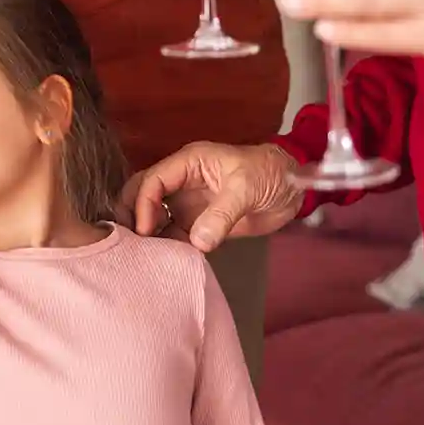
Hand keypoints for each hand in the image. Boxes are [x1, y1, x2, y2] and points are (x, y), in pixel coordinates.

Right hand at [119, 142, 304, 251]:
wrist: (295, 189)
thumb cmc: (270, 174)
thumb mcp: (246, 188)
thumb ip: (222, 214)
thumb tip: (198, 242)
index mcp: (188, 163)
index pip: (153, 180)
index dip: (143, 203)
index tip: (143, 229)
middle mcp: (182, 183)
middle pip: (144, 194)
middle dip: (132, 214)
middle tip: (128, 241)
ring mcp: (190, 204)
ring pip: (156, 217)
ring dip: (148, 233)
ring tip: (141, 255)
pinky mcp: (200, 224)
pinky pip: (175, 235)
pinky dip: (167, 246)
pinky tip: (163, 260)